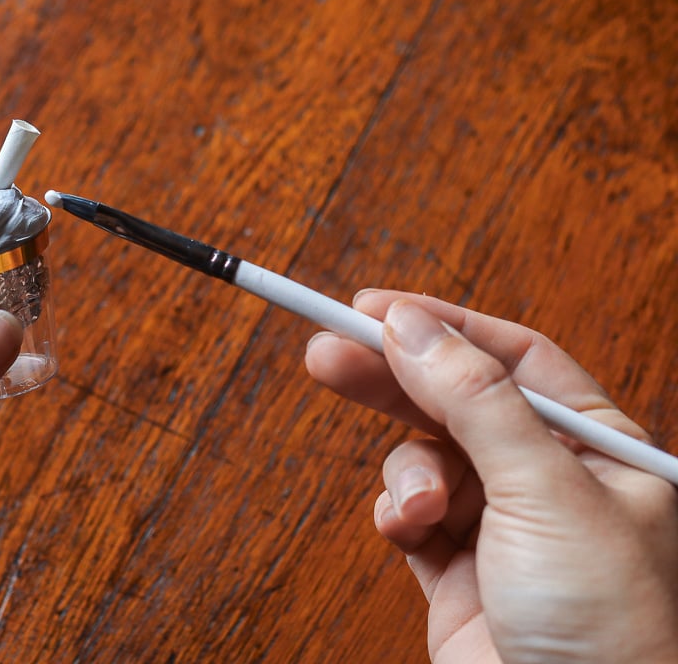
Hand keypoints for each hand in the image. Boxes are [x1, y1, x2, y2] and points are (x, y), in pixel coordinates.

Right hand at [305, 291, 677, 662]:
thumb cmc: (609, 627)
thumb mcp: (545, 490)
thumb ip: (474, 399)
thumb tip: (410, 325)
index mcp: (596, 446)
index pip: (510, 356)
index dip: (441, 325)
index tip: (371, 307)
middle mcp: (547, 477)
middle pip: (450, 397)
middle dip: (390, 377)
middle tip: (325, 351)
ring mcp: (498, 523)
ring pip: (421, 457)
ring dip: (405, 473)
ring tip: (418, 507)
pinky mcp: (453, 567)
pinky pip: (405, 512)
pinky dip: (395, 514)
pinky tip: (408, 531)